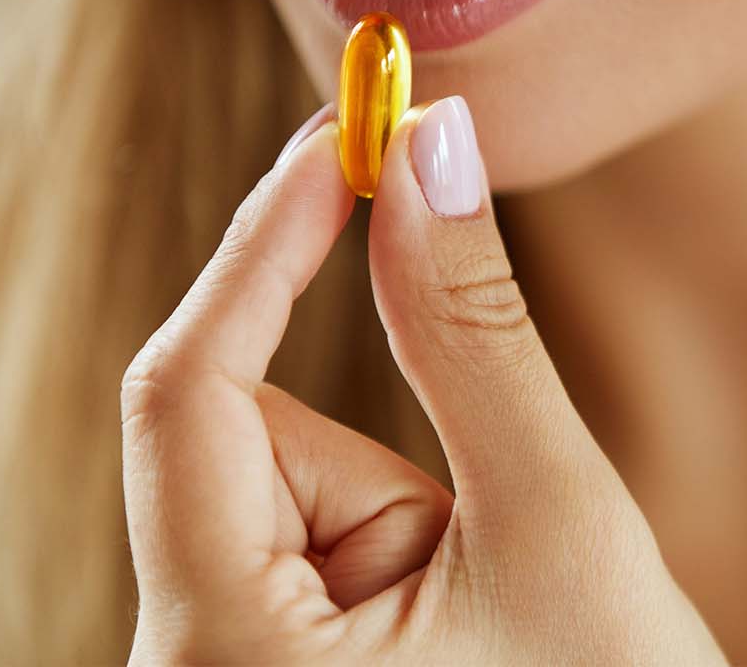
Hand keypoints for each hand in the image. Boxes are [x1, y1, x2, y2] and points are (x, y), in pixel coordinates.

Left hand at [120, 97, 725, 664]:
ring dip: (410, 512)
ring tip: (496, 615)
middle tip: (499, 549)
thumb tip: (432, 146)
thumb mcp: (557, 524)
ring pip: (295, 492)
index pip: (189, 391)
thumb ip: (476, 331)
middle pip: (259, 450)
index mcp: (223, 661)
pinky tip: (467, 630)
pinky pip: (310, 539)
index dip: (268, 242)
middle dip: (393, 465)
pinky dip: (397, 541)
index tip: (350, 134)